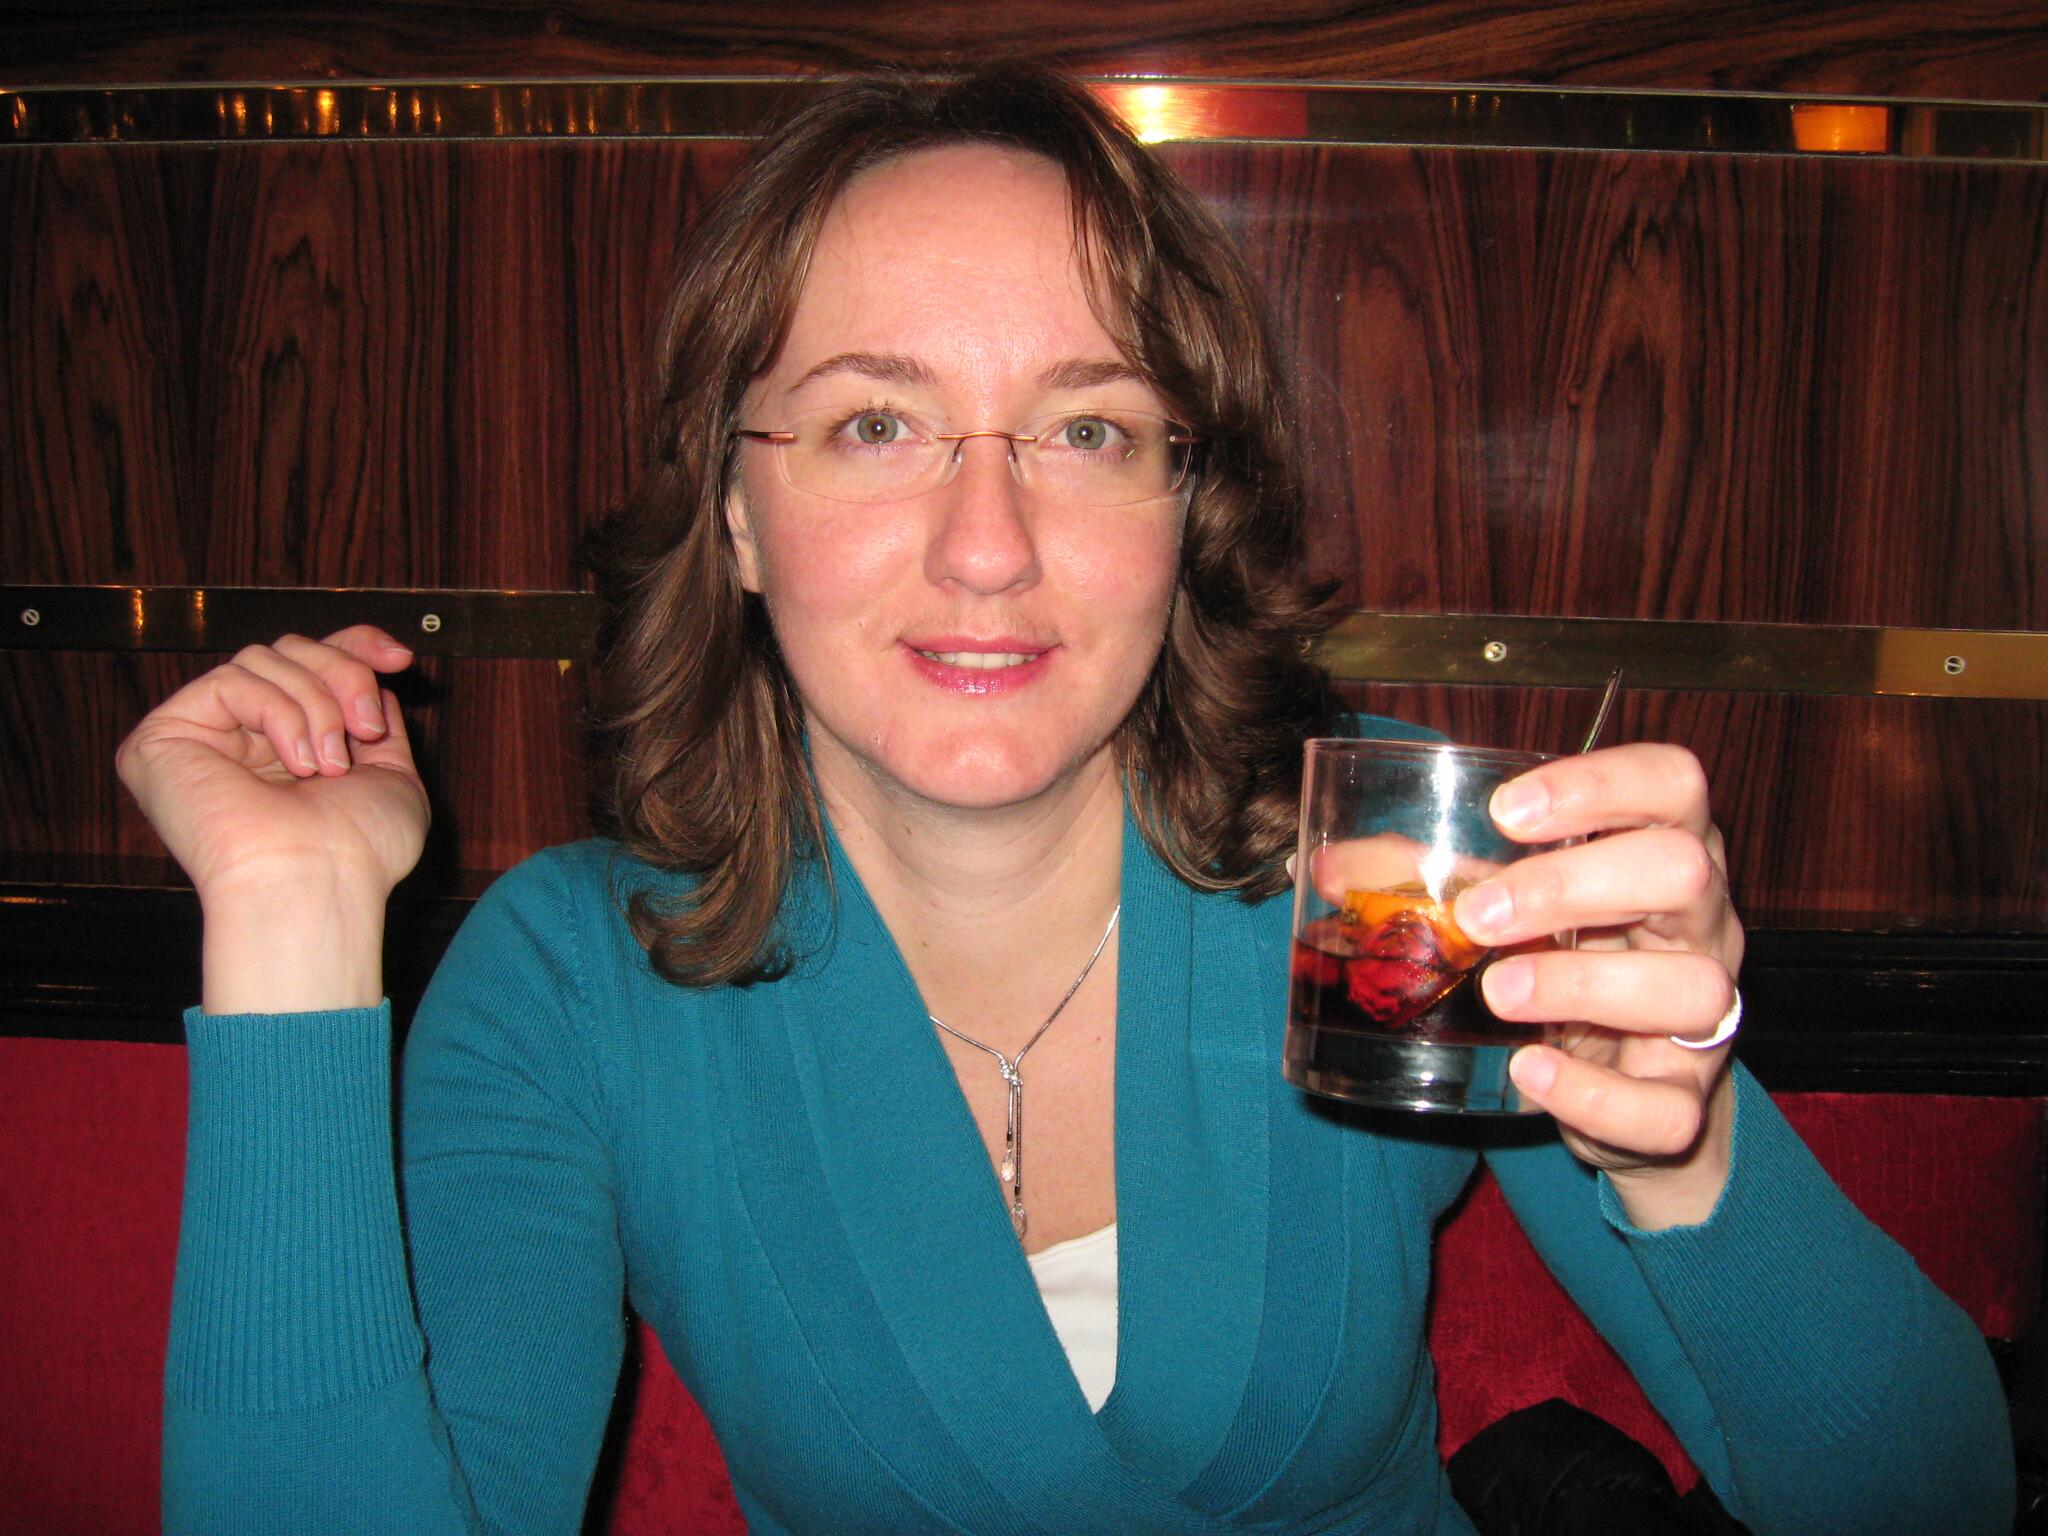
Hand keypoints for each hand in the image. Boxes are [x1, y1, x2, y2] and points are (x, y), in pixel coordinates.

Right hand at [116, 628, 428, 1010]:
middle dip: (343, 677)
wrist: (320, 886)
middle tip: (365, 729)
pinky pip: (230, 680)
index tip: (400, 658)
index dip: (353, 646)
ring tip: (329, 766)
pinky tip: (296, 764)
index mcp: (288, 743)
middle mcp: (240, 736)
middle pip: (291, 650)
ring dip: (316, 705)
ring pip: (263, 658)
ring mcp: (200, 735)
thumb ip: (375, 718)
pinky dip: (278, 714)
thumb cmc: (360, 851)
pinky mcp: (161, 737)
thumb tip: (372, 668)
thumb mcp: (392, 773)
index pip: (309, 663)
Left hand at [1450, 744, 1742, 1226]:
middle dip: (1572, 884)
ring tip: (1498, 993)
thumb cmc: (1560, 958)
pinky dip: (1592, 1093)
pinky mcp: (1682, 1102)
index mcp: (1661, 850)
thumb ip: (1427, 879)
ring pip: (1694, 990)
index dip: (1603, 783)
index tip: (1507, 811)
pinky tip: (1530, 1069)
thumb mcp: (1508, 906)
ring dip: (1584, 986)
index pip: (1675, 781)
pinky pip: (1664, 1109)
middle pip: (1682, 871)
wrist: (1618, 1082)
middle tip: (1478, 916)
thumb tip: (1322, 867)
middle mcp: (1701, 924)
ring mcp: (1705, 1017)